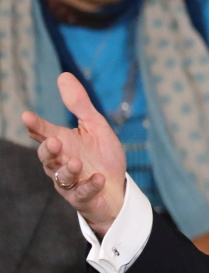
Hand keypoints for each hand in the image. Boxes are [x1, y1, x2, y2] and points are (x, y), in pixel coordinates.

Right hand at [21, 73, 126, 237]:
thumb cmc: (101, 156)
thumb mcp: (95, 126)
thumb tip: (63, 76)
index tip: (27, 116)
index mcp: (62, 142)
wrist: (116, 188)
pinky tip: (98, 178)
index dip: (35, 125)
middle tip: (55, 141)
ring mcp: (70, 182)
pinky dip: (90, 185)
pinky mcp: (83, 197)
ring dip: (67, 170)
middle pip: (47, 157)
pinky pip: (83, 193)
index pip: (43, 133)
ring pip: (61, 177)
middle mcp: (61, 162)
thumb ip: (80, 105)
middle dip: (48, 150)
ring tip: (76, 163)